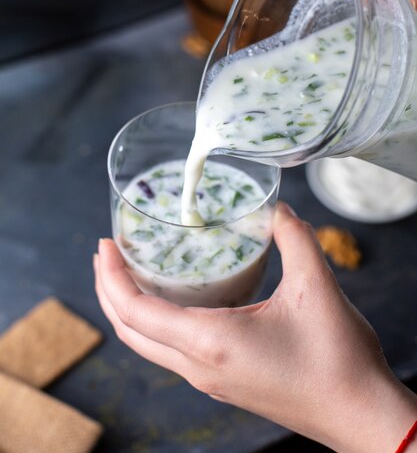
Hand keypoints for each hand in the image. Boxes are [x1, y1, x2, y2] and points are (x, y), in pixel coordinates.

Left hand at [94, 203, 416, 452]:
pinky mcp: (223, 383)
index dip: (111, 277)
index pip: (137, 312)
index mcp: (211, 342)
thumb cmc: (337, 359)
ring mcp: (209, 380)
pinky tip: (171, 302)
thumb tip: (277, 210)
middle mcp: (200, 366)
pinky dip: (153, 324)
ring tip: (128, 273)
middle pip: (130, 332)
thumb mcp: (316, 287)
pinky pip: (170, 353)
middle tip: (106, 254)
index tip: (104, 244)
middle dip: (109, 292)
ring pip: (147, 346)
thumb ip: (295, 237)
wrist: (359, 415)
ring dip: (128, 310)